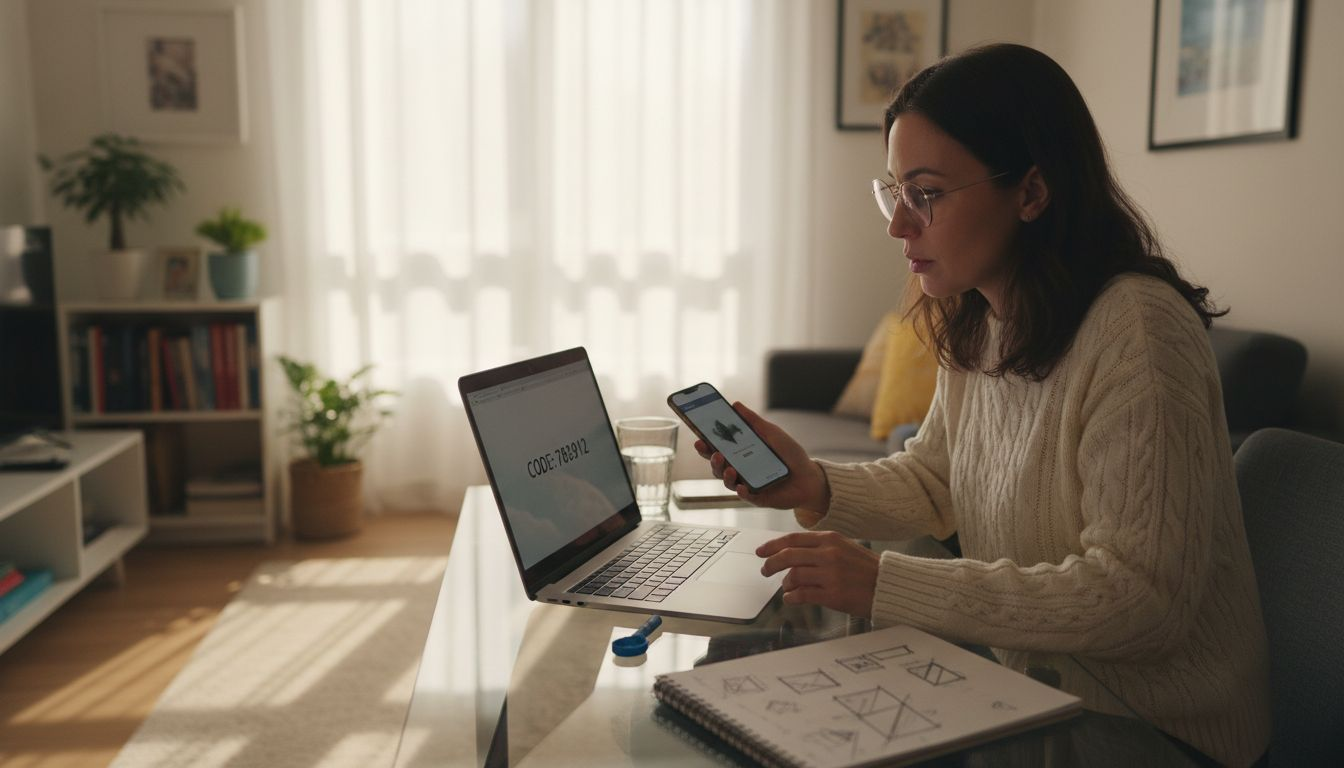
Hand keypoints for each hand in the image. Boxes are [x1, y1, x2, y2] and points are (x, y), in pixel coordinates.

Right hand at [692, 402, 830, 514]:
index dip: (706, 444)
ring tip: (729, 467)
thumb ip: (753, 421)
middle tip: (713, 452)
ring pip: (727, 481)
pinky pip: (745, 496)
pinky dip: (742, 492)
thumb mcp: (771, 433)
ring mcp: (747, 484)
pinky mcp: (757, 498)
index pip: (717, 449)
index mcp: (740, 453)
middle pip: (717, 466)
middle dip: (711, 459)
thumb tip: (735, 405)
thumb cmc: (790, 454)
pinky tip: (742, 486)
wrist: (809, 476)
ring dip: (724, 474)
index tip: (699, 437)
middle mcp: (740, 469)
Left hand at [757, 531, 878, 616]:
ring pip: (792, 576)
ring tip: (786, 588)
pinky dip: (791, 597)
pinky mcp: (832, 595)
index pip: (793, 539)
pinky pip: (802, 595)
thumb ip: (820, 547)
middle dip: (770, 564)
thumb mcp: (844, 547)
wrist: (888, 585)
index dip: (772, 545)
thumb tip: (791, 553)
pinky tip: (791, 598)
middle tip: (765, 570)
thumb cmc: (866, 568)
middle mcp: (829, 554)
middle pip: (788, 556)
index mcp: (830, 539)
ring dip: (784, 584)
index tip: (761, 551)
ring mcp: (830, 574)